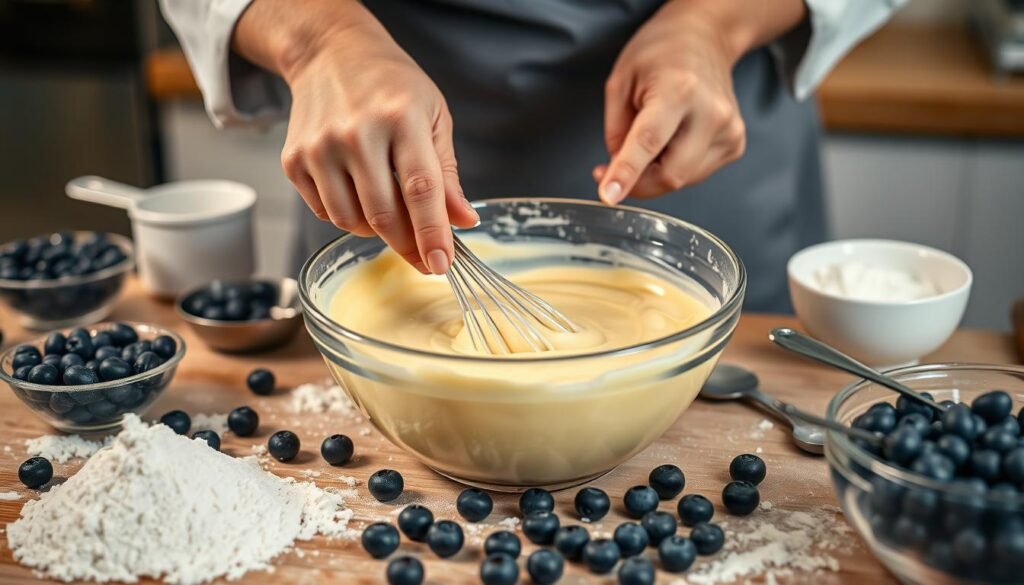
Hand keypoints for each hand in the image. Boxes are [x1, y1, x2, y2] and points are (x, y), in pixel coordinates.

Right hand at [278, 22, 477, 274]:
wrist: (330, 53)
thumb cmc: (392, 86)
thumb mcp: (433, 118)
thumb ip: (446, 174)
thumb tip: (462, 221)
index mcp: (401, 117)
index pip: (421, 190)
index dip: (432, 234)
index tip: (441, 265)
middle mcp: (356, 133)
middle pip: (384, 215)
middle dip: (407, 244)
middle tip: (423, 256)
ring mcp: (319, 147)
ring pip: (351, 221)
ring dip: (375, 229)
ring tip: (388, 207)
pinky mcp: (294, 160)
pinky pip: (325, 212)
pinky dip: (347, 214)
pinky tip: (357, 190)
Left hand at [596, 1, 749, 203]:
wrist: (706, 38)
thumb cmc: (661, 53)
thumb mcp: (620, 81)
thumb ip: (616, 131)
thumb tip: (619, 172)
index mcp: (679, 90)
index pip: (649, 142)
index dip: (627, 173)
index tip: (609, 194)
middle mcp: (711, 112)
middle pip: (671, 175)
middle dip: (637, 182)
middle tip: (611, 170)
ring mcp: (729, 131)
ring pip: (682, 180)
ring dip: (655, 173)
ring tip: (648, 139)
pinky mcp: (735, 144)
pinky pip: (695, 174)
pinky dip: (674, 167)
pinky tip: (671, 140)